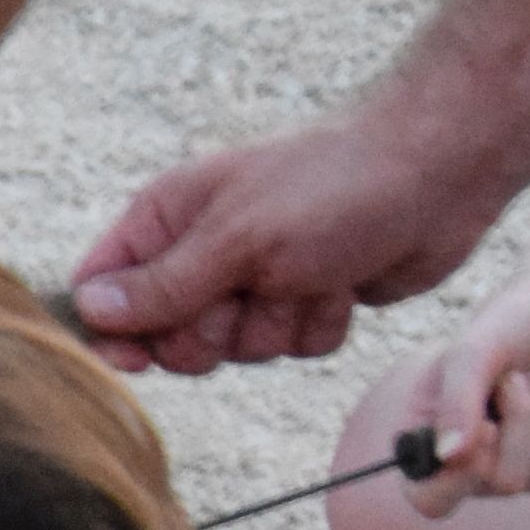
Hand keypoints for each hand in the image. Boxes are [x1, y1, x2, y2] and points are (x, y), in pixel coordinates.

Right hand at [69, 120, 496, 374]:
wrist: (439, 171)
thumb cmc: (334, 184)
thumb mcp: (238, 237)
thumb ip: (163, 283)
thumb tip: (89, 312)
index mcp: (168, 219)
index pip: (102, 288)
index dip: (112, 330)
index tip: (134, 358)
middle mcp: (204, 251)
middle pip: (167, 337)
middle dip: (213, 331)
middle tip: (249, 293)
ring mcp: (255, 281)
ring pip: (234, 351)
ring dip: (276, 325)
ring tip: (310, 275)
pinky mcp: (304, 302)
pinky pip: (290, 350)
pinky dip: (318, 325)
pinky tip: (342, 282)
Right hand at [395, 274, 529, 513]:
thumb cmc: (505, 329)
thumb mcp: (470, 353)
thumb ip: (455, 402)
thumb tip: (447, 456)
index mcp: (429, 445)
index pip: (429, 500)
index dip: (456, 479)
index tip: (486, 428)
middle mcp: (471, 467)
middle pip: (503, 482)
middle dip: (518, 421)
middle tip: (511, 381)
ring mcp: (519, 468)